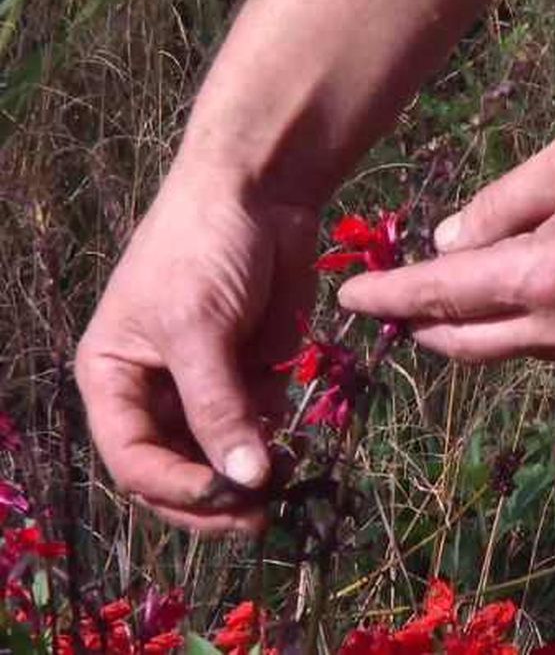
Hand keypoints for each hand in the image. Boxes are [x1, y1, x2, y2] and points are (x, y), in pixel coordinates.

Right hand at [74, 178, 317, 533]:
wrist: (260, 187)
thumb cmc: (204, 247)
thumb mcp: (198, 327)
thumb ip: (217, 406)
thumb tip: (243, 482)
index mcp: (113, 377)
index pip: (132, 458)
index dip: (174, 488)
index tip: (224, 498)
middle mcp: (153, 390)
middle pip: (175, 469)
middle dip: (212, 497)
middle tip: (259, 515)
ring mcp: (205, 383)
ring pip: (220, 456)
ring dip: (248, 476)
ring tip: (284, 481)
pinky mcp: (251, 370)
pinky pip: (259, 425)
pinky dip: (274, 440)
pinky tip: (293, 439)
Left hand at [338, 125, 554, 364]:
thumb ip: (501, 204)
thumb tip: (445, 243)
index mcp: (544, 278)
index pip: (444, 292)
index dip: (392, 295)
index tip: (350, 294)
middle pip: (464, 341)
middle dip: (416, 322)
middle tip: (382, 301)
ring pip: (503, 348)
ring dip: (462, 326)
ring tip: (435, 295)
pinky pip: (540, 344)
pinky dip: (506, 325)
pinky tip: (504, 295)